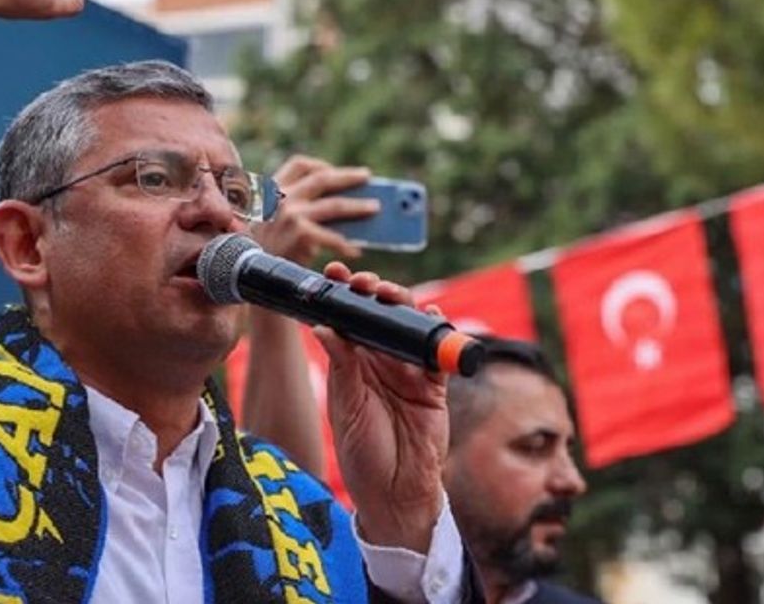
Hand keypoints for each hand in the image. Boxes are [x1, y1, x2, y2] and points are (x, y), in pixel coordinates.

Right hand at [250, 155, 378, 264]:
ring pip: (335, 205)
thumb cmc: (263, 253)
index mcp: (271, 191)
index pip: (299, 165)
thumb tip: (340, 208)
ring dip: (358, 206)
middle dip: (348, 176)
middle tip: (367, 177)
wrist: (248, 278)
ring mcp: (291, 214)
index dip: (320, 165)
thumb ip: (294, 210)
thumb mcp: (270, 223)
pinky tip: (355, 251)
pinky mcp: (301, 234)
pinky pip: (334, 237)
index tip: (336, 171)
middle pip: (322, 178)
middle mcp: (281, 198)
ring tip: (374, 209)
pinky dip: (346, 245)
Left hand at [316, 262, 447, 553]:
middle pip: (380, 315)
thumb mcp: (346, 406)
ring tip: (391, 294)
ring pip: (408, 326)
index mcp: (352, 364)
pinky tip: (431, 315)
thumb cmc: (362, 453)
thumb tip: (324, 326)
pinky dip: (438, 331)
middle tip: (364, 282)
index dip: (341, 294)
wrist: (395, 491)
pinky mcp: (434, 385)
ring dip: (403, 304)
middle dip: (373, 292)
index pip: (347, 319)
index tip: (333, 273)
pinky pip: (439, 352)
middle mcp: (380, 362)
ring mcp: (408, 371)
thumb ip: (341, 366)